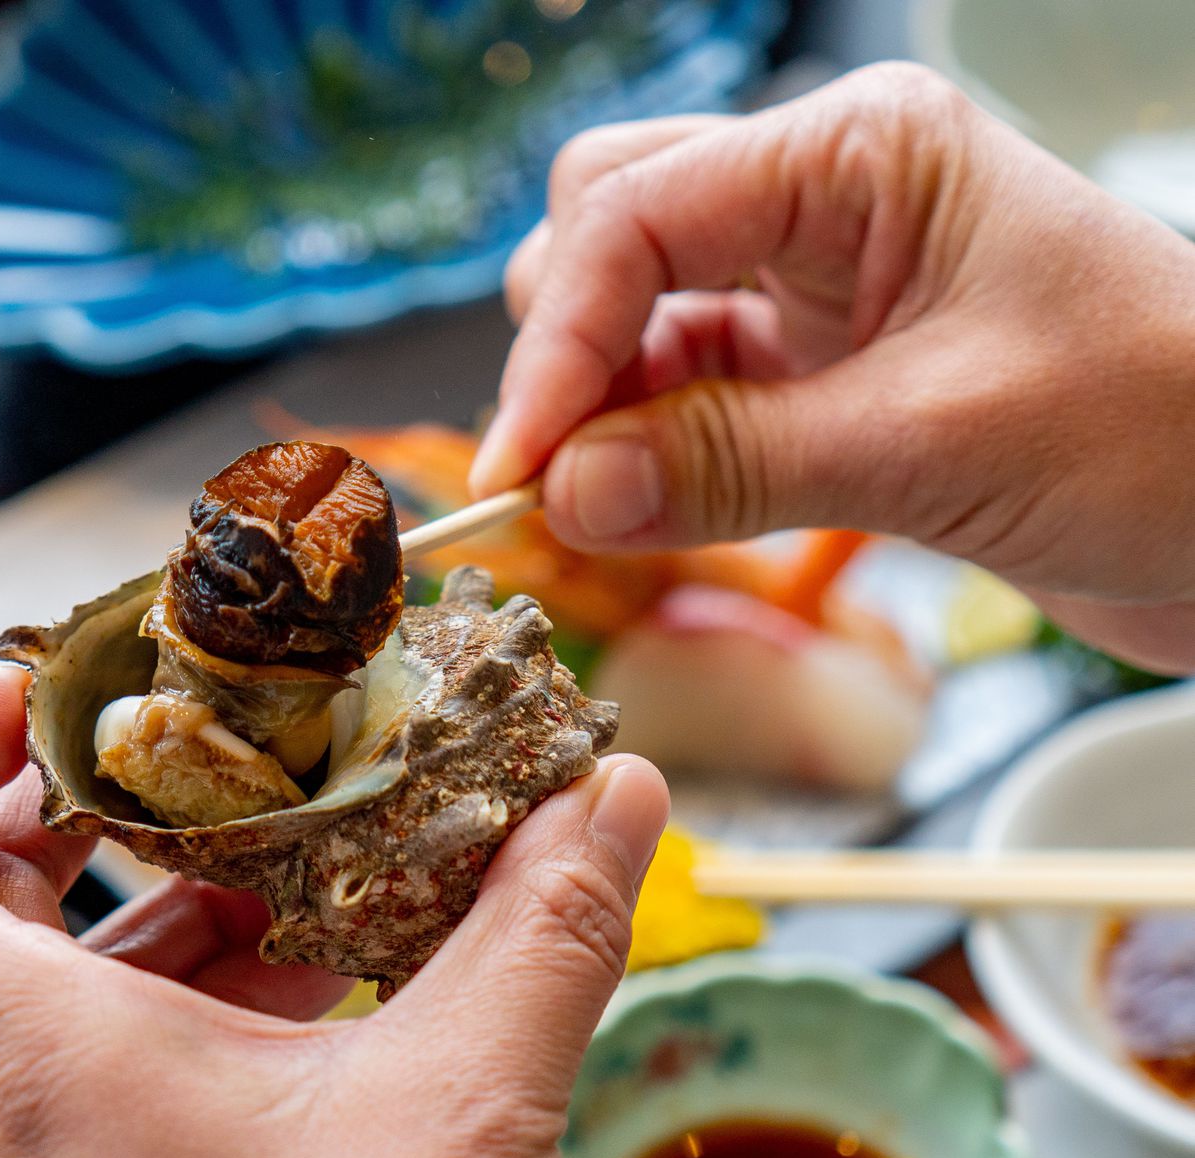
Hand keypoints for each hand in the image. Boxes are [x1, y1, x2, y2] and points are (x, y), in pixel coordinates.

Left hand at [0, 670, 667, 1157]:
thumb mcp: (471, 1099)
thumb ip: (547, 924)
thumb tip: (617, 798)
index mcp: (42, 1065)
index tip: (50, 692)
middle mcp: (20, 1116)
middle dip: (96, 799)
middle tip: (209, 737)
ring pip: (77, 976)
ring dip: (187, 890)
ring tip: (315, 842)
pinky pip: (137, 1049)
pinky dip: (221, 977)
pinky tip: (345, 963)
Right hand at [470, 63, 1194, 671]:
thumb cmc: (1156, 431)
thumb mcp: (932, 445)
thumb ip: (731, 465)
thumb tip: (568, 495)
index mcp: (859, 156)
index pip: (637, 214)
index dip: (559, 344)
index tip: (521, 468)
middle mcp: (820, 203)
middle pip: (610, 235)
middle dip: (565, 355)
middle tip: (556, 483)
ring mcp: (812, 289)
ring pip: (635, 317)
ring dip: (599, 408)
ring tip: (605, 504)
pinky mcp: (812, 375)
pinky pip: (683, 394)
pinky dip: (646, 450)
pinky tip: (648, 505)